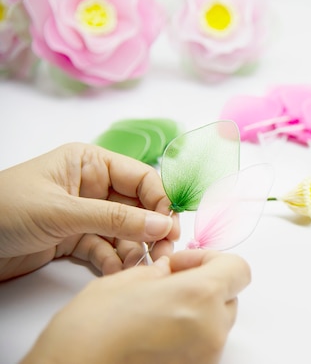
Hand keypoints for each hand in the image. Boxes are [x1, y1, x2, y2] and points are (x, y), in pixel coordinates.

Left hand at [0, 142, 179, 279]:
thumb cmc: (5, 210)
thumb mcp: (64, 212)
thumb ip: (116, 219)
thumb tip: (163, 225)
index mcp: (90, 164)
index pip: (141, 178)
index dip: (160, 201)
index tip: (171, 227)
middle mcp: (93, 186)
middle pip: (138, 207)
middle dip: (152, 230)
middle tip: (165, 253)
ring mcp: (85, 214)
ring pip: (125, 231)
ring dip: (135, 249)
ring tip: (138, 266)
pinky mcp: (75, 239)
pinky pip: (106, 249)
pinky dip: (112, 261)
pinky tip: (113, 270)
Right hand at [22, 249, 250, 363]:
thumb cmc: (91, 330)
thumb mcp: (126, 281)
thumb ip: (161, 272)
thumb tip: (171, 271)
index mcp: (200, 296)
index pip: (238, 269)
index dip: (212, 260)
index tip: (184, 264)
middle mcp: (211, 329)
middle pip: (229, 297)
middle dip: (204, 285)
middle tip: (170, 284)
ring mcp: (204, 357)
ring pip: (216, 324)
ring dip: (197, 312)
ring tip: (158, 311)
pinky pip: (202, 346)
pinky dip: (188, 336)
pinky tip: (155, 333)